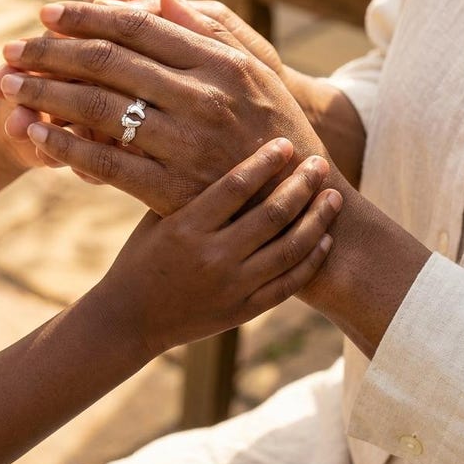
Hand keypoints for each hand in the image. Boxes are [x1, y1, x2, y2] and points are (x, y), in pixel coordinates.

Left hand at [0, 1, 327, 215]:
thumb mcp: (257, 69)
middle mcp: (203, 97)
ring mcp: (187, 144)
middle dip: (50, 51)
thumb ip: (210, 30)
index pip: (138, 26)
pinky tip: (34, 133)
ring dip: (45, 93)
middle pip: (108, 63)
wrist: (299, 203)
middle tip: (11, 49)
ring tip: (8, 85)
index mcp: (220, 62)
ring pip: (99, 109)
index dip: (86, 17)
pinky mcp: (173, 189)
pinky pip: (107, 163)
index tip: (46, 13)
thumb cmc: (275, 128)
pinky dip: (65, 145)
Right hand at [94, 140, 338, 355]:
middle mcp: (213, 256)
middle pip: (272, 214)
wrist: (130, 320)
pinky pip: (288, 285)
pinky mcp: (243, 311)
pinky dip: (311, 261)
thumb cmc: (139, 258)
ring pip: (289, 249)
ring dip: (316, 219)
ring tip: (333, 196)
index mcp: (186, 228)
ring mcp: (232, 287)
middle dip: (301, 185)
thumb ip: (184, 189)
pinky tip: (325, 239)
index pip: (236, 185)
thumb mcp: (153, 218)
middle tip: (319, 163)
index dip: (265, 162)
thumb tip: (214, 147)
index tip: (285, 143)